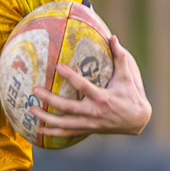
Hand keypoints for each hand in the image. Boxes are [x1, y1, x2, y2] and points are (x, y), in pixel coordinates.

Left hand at [32, 35, 151, 135]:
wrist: (138, 120)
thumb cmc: (131, 95)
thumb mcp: (127, 76)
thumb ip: (120, 57)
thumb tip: (113, 37)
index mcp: (103, 97)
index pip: (83, 86)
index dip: (70, 76)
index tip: (57, 67)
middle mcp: (95, 112)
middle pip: (68, 107)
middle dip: (50, 100)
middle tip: (36, 90)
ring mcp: (90, 123)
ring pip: (64, 123)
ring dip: (46, 117)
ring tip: (31, 109)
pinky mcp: (88, 130)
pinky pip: (68, 133)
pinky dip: (53, 132)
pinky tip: (39, 129)